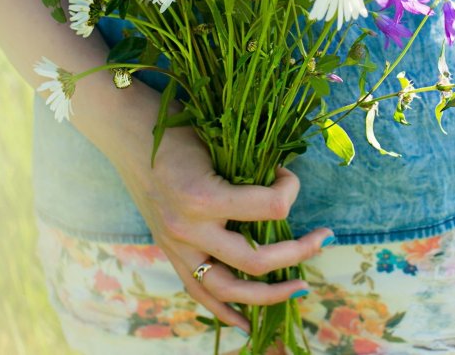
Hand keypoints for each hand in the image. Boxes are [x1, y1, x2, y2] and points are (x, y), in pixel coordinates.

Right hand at [107, 123, 331, 329]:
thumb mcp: (219, 143)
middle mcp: (189, 230)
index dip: (290, 188)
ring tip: (299, 289)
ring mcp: (177, 247)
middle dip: (299, 251)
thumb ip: (250, 171)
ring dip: (270, 294)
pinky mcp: (170, 254)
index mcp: (204, 198)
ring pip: (229, 290)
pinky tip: (247, 323)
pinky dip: (224, 312)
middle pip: (256, 260)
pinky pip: (199, 292)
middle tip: (323, 238)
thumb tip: (285, 187)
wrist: (130, 135)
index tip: (287, 173)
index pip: (270, 208)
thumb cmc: (179, 130)